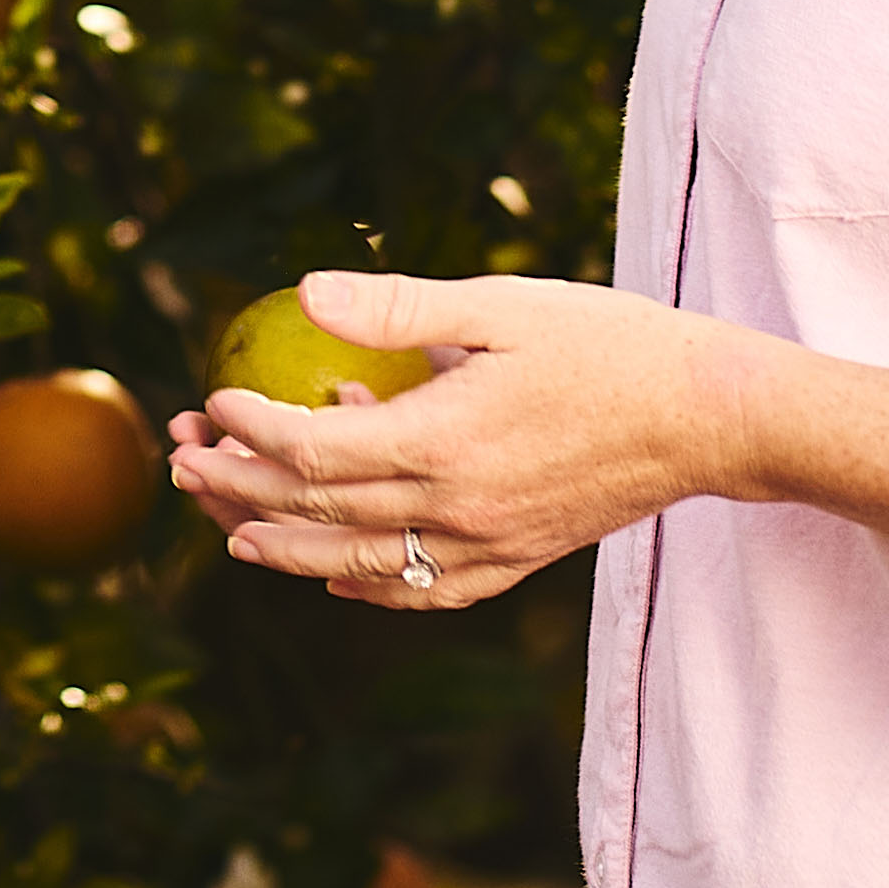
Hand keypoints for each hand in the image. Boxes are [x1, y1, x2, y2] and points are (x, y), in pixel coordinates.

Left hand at [163, 269, 730, 613]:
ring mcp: (488, 546)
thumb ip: (399, 308)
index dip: (251, 430)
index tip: (209, 399)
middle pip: (320, 516)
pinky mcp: (516, 560)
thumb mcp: (500, 305)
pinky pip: (424, 593)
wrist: (708, 417)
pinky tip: (337, 578)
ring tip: (228, 528)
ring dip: (286, 548)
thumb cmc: (607, 344)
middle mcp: (458, 509)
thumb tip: (305, 294)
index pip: (315, 453)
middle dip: (239, 489)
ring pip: (361, 567)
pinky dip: (367, 588)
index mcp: (445, 441)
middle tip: (181, 464)